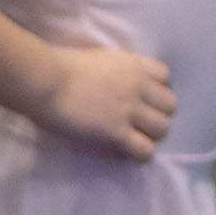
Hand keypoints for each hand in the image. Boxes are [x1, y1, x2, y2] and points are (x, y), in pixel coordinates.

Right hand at [33, 43, 177, 160]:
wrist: (45, 80)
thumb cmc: (60, 67)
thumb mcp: (99, 58)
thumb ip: (116, 71)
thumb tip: (118, 84)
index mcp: (132, 64)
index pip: (166, 76)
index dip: (157, 91)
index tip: (143, 99)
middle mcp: (137, 85)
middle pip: (170, 106)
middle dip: (157, 116)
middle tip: (139, 124)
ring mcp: (129, 109)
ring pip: (162, 129)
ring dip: (150, 136)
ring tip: (133, 140)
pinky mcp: (117, 131)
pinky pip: (145, 150)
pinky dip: (139, 155)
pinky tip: (126, 153)